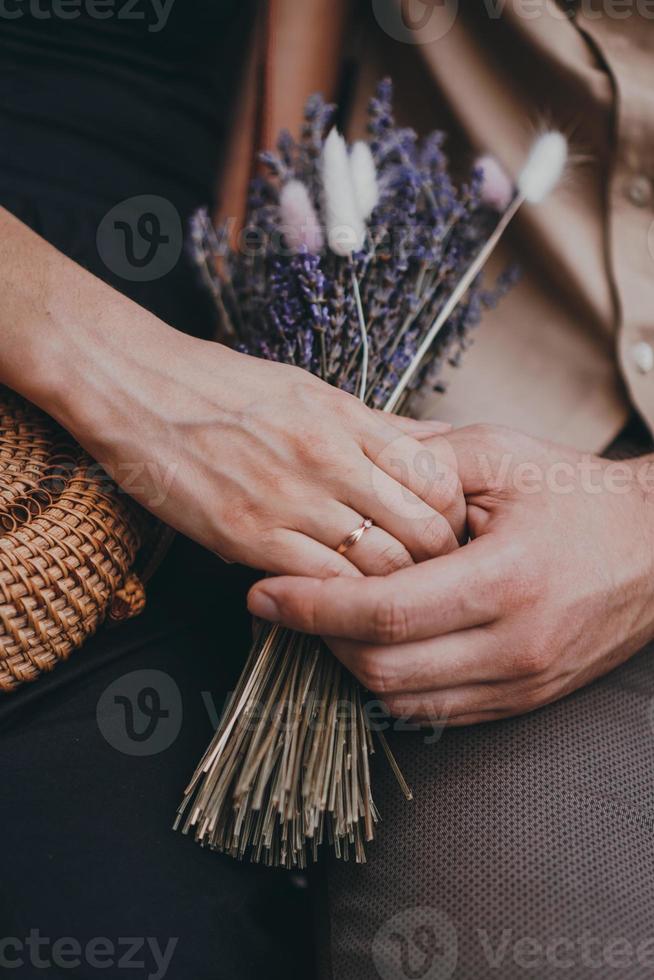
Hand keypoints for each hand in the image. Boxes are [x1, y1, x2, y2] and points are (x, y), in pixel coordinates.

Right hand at [0, 208, 464, 577]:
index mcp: (348, 419)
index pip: (438, 479)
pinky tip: (343, 606)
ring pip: (379, 565)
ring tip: (395, 598)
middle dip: (438, 561)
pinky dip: (342, 602)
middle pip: (421, 529)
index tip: (450, 532)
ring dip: (395, 589)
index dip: (454, 514)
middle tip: (436, 577)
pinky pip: (321, 583)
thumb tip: (436, 442)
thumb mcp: (309, 390)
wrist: (137, 387)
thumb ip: (374, 424)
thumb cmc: (222, 385)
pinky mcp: (246, 535)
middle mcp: (329, 458)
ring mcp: (288, 499)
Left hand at [247, 424, 653, 723]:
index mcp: (507, 579)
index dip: (313, 607)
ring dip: (350, 666)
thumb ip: (420, 459)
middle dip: (319, 639)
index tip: (262, 595)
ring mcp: (521, 683)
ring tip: (327, 621)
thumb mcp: (501, 454)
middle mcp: (514, 646)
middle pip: (384, 669)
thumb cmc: (579, 496)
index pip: (386, 613)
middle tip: (287, 603)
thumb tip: (344, 462)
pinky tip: (374, 647)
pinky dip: (391, 687)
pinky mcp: (524, 700)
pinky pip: (436, 715)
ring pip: (403, 703)